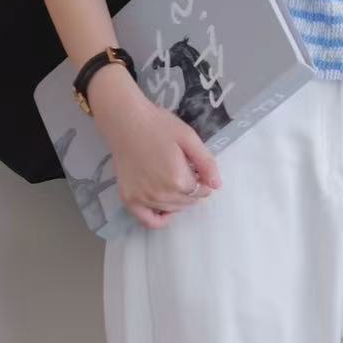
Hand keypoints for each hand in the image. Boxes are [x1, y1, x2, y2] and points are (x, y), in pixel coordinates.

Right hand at [88, 68, 220, 229]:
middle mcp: (161, 194)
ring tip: (172, 180)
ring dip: (179, 200)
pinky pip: (149, 221)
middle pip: (188, 203)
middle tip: (184, 172)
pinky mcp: (129, 200)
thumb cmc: (158, 125)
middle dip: (192, 190)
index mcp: (178, 179)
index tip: (196, 169)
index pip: (201, 191)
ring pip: (172, 209)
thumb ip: (206, 162)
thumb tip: (217, 186)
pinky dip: (160, 218)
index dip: (203, 180)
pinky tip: (164, 206)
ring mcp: (143, 199)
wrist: (125, 121)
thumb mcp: (188, 138)